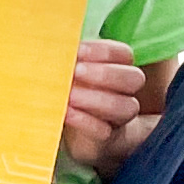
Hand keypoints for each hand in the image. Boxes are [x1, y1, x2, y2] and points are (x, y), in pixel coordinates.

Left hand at [61, 38, 150, 169]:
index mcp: (118, 68)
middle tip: (76, 71)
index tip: (78, 51)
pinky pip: (103, 131)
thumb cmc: (72, 92)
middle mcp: (125, 92)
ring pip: (125, 107)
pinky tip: (67, 113)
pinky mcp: (105, 138)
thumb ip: (68, 60)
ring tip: (70, 95)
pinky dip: (85, 122)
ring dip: (96, 99)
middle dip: (105, 74)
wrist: (74, 134)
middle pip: (133, 78)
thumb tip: (49, 46)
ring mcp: (118, 117)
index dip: (104, 51)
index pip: (124, 54)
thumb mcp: (71, 73)